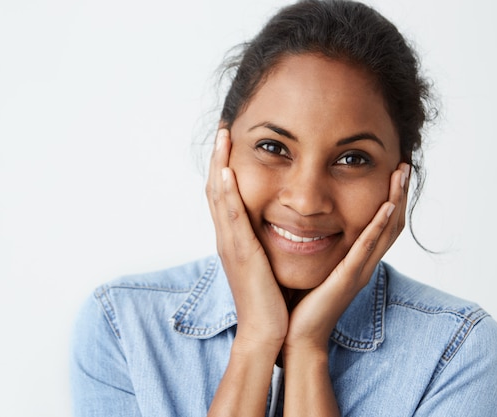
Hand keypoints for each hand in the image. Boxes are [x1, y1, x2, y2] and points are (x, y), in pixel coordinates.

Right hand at [206, 128, 287, 353]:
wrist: (267, 332)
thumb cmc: (271, 300)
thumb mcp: (267, 265)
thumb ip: (268, 243)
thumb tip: (280, 226)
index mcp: (235, 239)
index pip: (224, 195)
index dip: (223, 166)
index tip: (230, 141)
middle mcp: (228, 238)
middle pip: (215, 189)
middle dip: (217, 157)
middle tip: (222, 128)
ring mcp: (231, 245)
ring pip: (218, 197)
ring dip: (219, 164)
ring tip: (223, 136)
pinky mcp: (241, 254)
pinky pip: (232, 218)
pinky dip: (227, 193)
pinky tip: (226, 171)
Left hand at [283, 162, 409, 353]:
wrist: (294, 334)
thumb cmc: (300, 301)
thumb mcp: (312, 264)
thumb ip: (316, 244)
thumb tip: (305, 219)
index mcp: (356, 260)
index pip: (381, 224)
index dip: (390, 197)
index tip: (391, 170)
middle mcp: (363, 264)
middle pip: (391, 223)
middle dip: (399, 193)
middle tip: (404, 165)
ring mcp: (359, 272)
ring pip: (386, 231)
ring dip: (395, 201)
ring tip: (401, 174)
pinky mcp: (348, 279)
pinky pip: (367, 249)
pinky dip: (378, 227)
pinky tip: (386, 206)